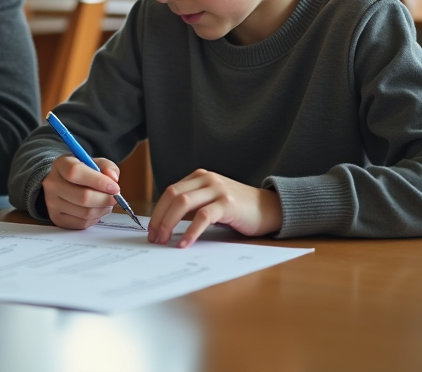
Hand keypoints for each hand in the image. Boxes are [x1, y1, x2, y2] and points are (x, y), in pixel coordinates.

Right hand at [41, 155, 120, 229]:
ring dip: (102, 209)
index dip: (98, 181)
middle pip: (83, 197)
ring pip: (85, 212)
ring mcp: (52, 203)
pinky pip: (82, 223)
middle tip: (115, 198)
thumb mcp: (95, 163)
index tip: (114, 187)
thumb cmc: (82, 173)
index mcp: (61, 164)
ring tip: (106, 203)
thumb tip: (113, 178)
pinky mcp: (57, 218)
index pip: (75, 172)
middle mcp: (52, 184)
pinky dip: (95, 218)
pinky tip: (96, 209)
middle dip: (104, 199)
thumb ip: (107, 167)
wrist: (63, 183)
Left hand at [148, 169, 282, 246]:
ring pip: (183, 203)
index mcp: (199, 177)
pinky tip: (184, 243)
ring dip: (169, 223)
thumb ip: (193, 205)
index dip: (157, 211)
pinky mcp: (228, 203)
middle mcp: (206, 179)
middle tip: (154, 238)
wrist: (270, 208)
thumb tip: (165, 224)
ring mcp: (218, 189)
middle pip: (172, 196)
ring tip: (164, 241)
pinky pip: (203, 217)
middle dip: (159, 218)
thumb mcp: (211, 201)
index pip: (169, 192)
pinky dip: (190, 231)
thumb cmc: (238, 209)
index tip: (151, 230)